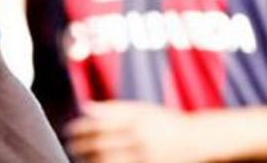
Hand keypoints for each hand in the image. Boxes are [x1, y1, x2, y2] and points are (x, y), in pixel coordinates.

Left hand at [64, 101, 201, 162]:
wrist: (196, 139)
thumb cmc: (164, 121)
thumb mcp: (141, 109)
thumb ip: (113, 108)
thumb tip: (85, 107)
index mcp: (135, 119)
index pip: (100, 124)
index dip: (81, 128)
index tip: (70, 130)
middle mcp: (139, 137)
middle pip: (101, 144)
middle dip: (81, 146)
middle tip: (70, 146)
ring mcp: (144, 155)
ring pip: (108, 161)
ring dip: (90, 160)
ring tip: (79, 158)